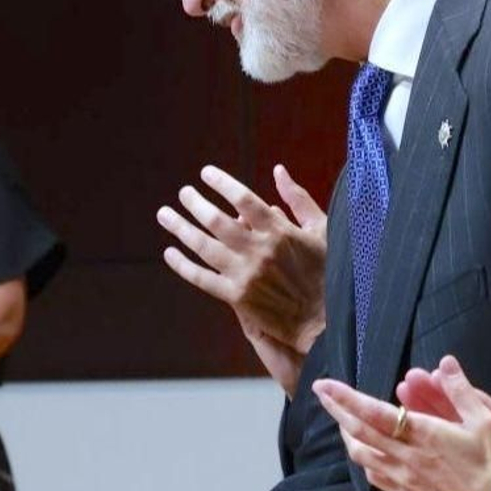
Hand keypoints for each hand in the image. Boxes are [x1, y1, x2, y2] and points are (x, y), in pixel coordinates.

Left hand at [157, 164, 327, 392]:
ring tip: (165, 215)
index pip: (243, 198)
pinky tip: (169, 253)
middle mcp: (259, 250)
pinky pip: (202, 278)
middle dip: (195, 203)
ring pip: (204, 246)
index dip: (221, 182)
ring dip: (180, 228)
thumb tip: (278, 170)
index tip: (205, 173)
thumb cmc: (326, 271)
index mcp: (279, 230)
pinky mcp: (237, 297)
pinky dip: (182, 265)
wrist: (324, 320)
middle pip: (217, 220)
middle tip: (183, 192)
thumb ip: (298, 198)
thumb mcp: (321, 229)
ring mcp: (245, 274)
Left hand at [312, 362, 490, 490]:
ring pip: (361, 455)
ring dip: (347, 434)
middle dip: (336, 410)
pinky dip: (364, 457)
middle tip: (322, 392)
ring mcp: (404, 480)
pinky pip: (375, 475)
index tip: (324, 384)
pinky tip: (367, 450)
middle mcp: (406, 458)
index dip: (345, 397)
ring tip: (342, 418)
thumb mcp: (487, 423)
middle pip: (358, 432)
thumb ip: (461, 391)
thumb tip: (446, 362)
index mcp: (423, 436)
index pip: (372, 412)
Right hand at [397, 358, 490, 490]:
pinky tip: (404, 439)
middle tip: (406, 383)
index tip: (435, 375)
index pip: (482, 407)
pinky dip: (424, 446)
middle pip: (459, 415)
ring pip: (447, 435)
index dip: (459, 390)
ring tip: (398, 403)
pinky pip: (443, 458)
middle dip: (432, 398)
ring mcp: (478, 463)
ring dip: (423, 418)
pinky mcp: (467, 480)